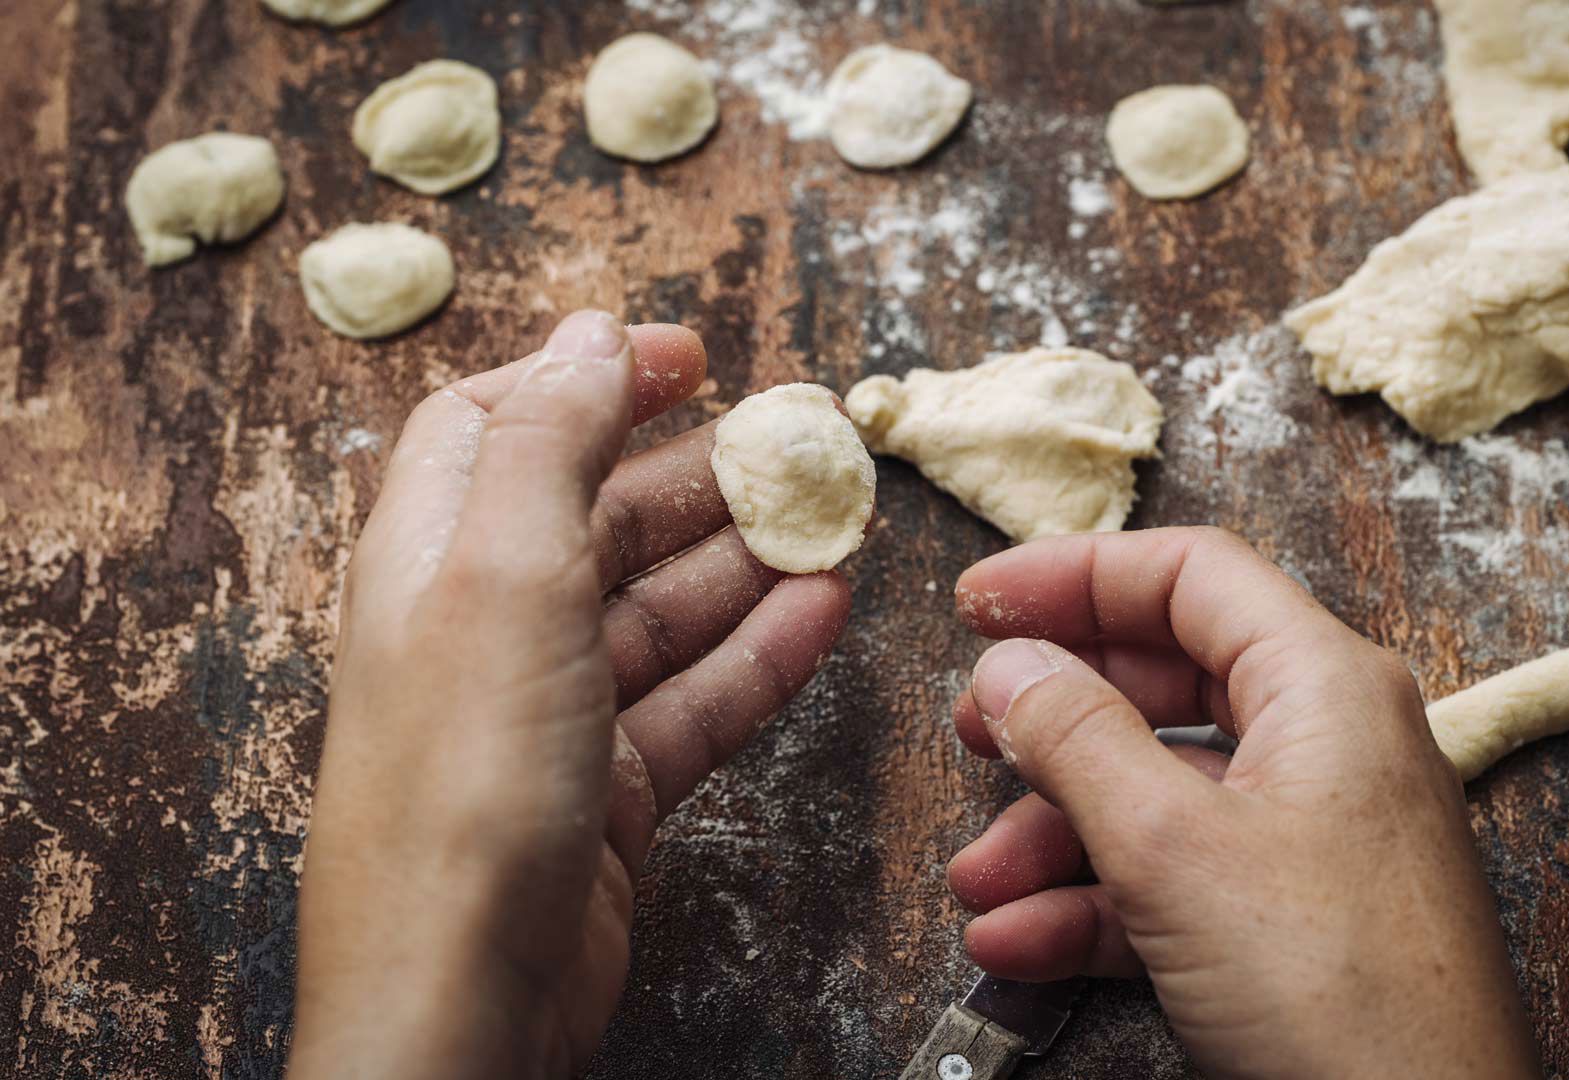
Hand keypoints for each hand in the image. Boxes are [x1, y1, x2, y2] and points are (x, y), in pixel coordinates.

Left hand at [289, 311, 850, 1078]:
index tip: (689, 355)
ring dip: (745, 562)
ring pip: (659, 610)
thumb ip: (548, 443)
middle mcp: (484, 627)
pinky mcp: (605, 791)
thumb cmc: (460, 789)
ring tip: (834, 522)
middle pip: (596, 515)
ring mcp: (547, 713)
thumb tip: (582, 329)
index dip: (587, 376)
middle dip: (696, 473)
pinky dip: (758, 656)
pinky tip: (823, 615)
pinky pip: (693, 699)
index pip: (499, 424)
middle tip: (796, 444)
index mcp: (433, 557)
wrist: (463, 999)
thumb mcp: (506, 578)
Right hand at [945, 528, 1536, 1079]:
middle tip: (970, 730)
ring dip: (1054, 836)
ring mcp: (1313, 838)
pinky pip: (1177, 882)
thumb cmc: (1344, 996)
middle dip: (1053, 720)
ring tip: (979, 882)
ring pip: (1159, 795)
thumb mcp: (1173, 847)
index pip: (1191, 576)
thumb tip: (1010, 665)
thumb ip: (1077, 738)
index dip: (1076, 576)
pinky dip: (1095, 906)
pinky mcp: (1294, 924)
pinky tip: (1020, 941)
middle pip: (1165, 684)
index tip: (981, 603)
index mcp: (1324, 686)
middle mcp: (1327, 746)